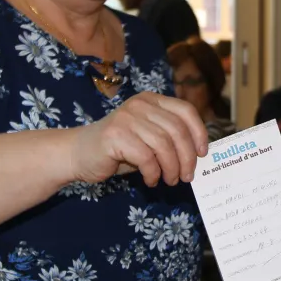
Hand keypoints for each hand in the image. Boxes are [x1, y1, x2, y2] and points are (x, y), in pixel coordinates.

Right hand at [71, 92, 207, 187]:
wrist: (78, 154)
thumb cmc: (119, 150)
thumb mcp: (149, 139)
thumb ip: (170, 140)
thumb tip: (198, 155)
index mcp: (151, 100)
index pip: (185, 111)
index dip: (199, 132)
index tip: (202, 154)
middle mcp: (139, 104)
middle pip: (177, 130)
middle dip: (186, 157)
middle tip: (186, 176)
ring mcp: (126, 118)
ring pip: (163, 145)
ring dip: (171, 168)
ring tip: (170, 180)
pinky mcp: (114, 135)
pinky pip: (146, 157)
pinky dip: (153, 173)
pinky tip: (150, 180)